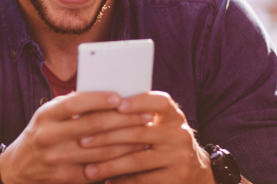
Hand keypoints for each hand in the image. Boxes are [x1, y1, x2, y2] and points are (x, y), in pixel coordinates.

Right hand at [0, 92, 151, 183]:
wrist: (18, 169)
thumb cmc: (41, 135)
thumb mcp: (48, 116)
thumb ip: (72, 105)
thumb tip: (108, 95)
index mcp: (46, 115)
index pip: (75, 103)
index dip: (99, 99)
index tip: (121, 96)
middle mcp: (50, 136)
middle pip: (94, 125)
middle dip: (124, 119)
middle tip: (146, 115)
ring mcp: (58, 159)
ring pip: (101, 149)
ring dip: (128, 142)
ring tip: (146, 134)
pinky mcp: (67, 177)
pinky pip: (99, 168)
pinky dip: (118, 161)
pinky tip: (133, 155)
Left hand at [79, 91, 215, 183]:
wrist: (194, 171)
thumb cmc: (162, 142)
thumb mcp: (158, 126)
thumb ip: (136, 117)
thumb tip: (95, 108)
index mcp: (173, 116)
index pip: (159, 102)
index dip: (139, 101)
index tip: (117, 104)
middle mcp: (180, 134)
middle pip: (139, 132)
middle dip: (106, 137)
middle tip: (82, 141)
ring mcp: (180, 157)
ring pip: (137, 160)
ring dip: (109, 165)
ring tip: (89, 169)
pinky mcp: (177, 178)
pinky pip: (143, 180)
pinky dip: (122, 181)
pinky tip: (107, 181)